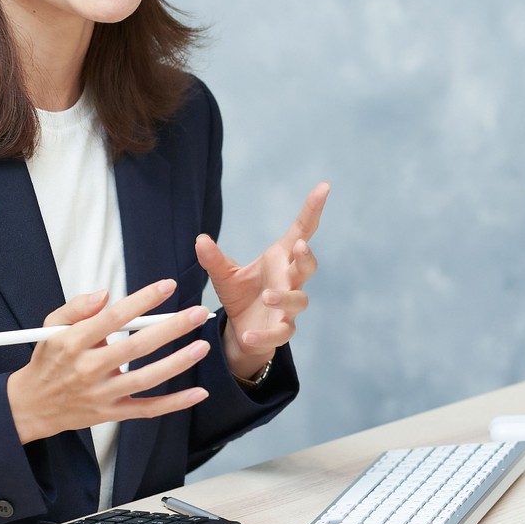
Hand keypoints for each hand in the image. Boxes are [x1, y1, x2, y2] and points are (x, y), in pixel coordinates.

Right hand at [5, 280, 213, 444]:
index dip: (142, 300)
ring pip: (146, 379)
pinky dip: (174, 404)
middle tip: (198, 313)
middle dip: (171, 328)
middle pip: (136, 347)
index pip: (113, 318)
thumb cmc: (48, 360)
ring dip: (178, 363)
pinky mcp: (111, 413)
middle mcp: (88, 369)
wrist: (31, 406)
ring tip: (203, 346)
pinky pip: (147, 410)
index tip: (168, 286)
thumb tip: (105, 294)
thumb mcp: (51, 327)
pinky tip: (198, 393)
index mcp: (73, 343)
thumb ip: (77, 307)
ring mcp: (101, 394)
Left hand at [196, 182, 327, 382]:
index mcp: (280, 259)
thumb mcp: (223, 275)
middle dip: (306, 256)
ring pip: (299, 300)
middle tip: (298, 247)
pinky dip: (266, 335)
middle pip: (308, 266)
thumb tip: (200, 239)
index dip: (313, 210)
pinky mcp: (281, 330)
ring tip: (268, 296)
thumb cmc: (241, 296)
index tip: (324, 187)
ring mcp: (288, 306)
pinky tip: (248, 335)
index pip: (301, 231)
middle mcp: (289, 280)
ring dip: (286, 297)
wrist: (242, 331)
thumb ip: (214, 259)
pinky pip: (281, 333)